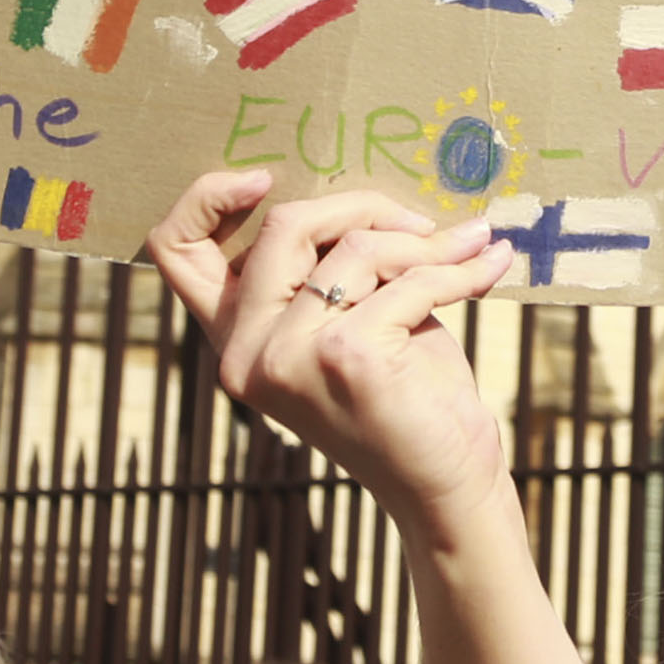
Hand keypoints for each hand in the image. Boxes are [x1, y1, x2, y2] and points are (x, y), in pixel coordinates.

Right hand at [145, 174, 514, 539]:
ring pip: (356, 247)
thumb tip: (368, 189)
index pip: (175, 248)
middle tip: (420, 222)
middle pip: (285, 225)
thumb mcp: (352, 321)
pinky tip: (489, 268)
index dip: (208, 195)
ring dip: (426, 244)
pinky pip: (409, 281)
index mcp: (236, 340)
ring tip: (470, 248)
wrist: (444, 487)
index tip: (269, 177)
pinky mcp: (346, 357)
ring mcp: (291, 357)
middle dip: (362, 206)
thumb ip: (332, 266)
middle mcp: (248, 352)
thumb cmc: (404, 398)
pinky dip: (458, 272)